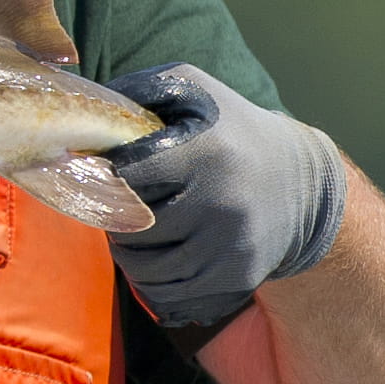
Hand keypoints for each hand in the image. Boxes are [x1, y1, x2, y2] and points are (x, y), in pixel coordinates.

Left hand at [102, 61, 348, 340]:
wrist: (301, 182)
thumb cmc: (231, 130)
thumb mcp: (194, 90)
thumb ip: (138, 91)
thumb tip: (83, 114)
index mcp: (206, 152)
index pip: (125, 177)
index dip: (110, 176)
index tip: (113, 171)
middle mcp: (221, 202)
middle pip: (130, 228)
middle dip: (117, 219)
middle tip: (125, 206)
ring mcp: (231, 244)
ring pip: (143, 268)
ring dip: (129, 254)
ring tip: (139, 231)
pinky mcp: (237, 274)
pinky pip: (168, 293)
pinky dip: (151, 281)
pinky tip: (159, 256)